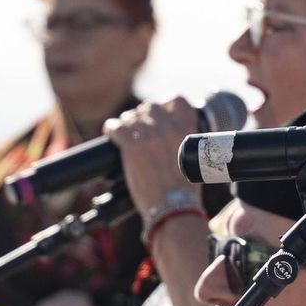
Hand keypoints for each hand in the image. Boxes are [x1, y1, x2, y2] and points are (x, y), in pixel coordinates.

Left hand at [101, 98, 200, 218]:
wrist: (173, 206)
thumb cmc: (185, 190)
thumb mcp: (194, 158)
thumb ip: (184, 143)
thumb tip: (172, 141)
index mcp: (187, 128)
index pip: (177, 100)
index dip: (166, 104)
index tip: (162, 112)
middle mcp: (168, 127)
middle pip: (150, 106)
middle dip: (144, 114)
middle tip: (140, 126)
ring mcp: (148, 135)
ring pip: (131, 116)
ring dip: (127, 122)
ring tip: (125, 131)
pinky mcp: (131, 146)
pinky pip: (116, 127)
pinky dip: (111, 129)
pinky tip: (110, 133)